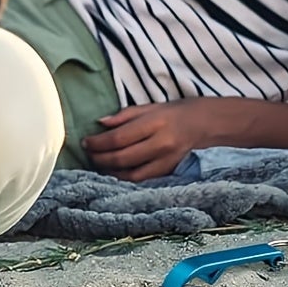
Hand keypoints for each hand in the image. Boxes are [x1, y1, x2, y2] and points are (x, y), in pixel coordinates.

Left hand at [83, 97, 250, 180]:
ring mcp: (166, 160)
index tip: (85, 141)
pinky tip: (114, 172)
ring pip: (132, 173)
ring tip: (97, 164)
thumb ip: (123, 115)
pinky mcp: (169, 171)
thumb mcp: (147, 107)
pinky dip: (126, 178)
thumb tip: (100, 123)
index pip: (119, 137)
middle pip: (123, 157)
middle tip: (87, 154)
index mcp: (153, 124)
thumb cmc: (171, 112)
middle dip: (100, 158)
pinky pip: (143, 179)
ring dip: (110, 171)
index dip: (99, 142)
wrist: (202, 124)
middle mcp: (160, 144)